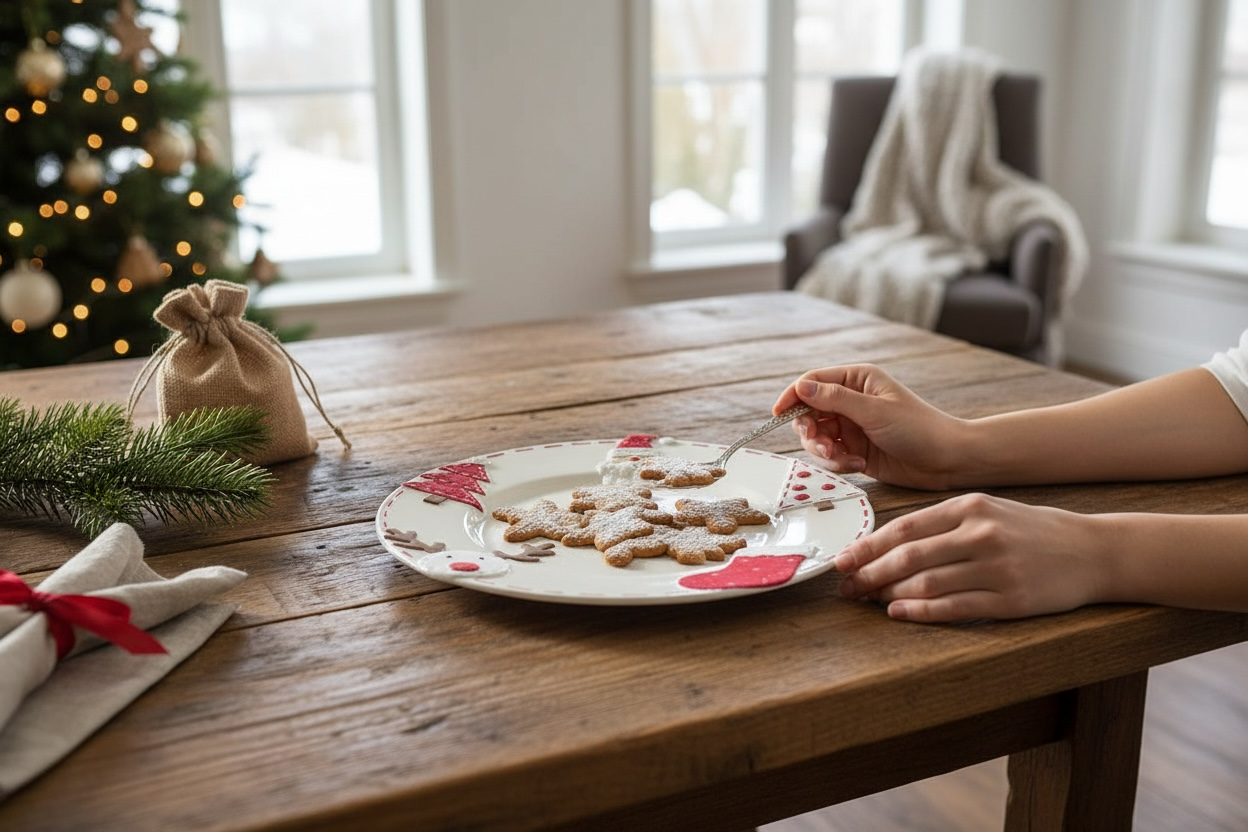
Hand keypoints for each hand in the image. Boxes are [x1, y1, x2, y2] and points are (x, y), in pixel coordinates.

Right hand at [772, 364, 965, 489]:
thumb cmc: (919, 428)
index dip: (793, 396)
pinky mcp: (854, 449)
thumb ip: (836, 400)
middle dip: (811, 431)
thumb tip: (801, 387)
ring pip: (817, 437)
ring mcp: (852, 426)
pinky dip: (838, 462)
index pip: (813, 382)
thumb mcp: (875, 411)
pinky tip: (859, 464)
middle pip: (809, 412)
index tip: (779, 413)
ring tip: (845, 459)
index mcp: (857, 380)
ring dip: (825, 451)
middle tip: (821, 445)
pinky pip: (830, 455)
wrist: (947, 461)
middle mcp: (851, 401)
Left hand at [835, 493, 1107, 621]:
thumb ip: (943, 523)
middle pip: (909, 556)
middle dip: (870, 573)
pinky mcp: (1012, 600)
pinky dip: (921, 613)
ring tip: (870, 601)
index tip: (843, 560)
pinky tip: (899, 614)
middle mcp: (982, 534)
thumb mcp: (988, 510)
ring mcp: (997, 568)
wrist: (1094, 550)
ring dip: (891, 595)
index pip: (905, 527)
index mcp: (971, 506)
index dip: (868, 546)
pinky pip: (956, 608)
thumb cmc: (1031, 530)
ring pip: (927, 583)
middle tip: (847, 587)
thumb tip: (889, 544)